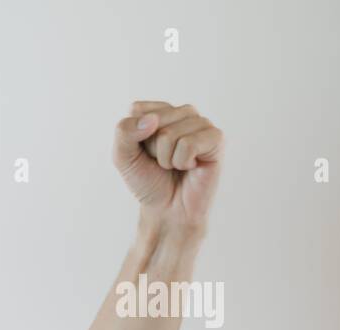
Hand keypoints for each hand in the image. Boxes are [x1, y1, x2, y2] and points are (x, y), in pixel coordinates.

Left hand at [113, 101, 224, 232]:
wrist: (167, 209)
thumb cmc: (147, 181)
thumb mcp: (123, 158)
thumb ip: (124, 132)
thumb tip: (151, 120)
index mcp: (159, 112)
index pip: (137, 110)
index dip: (133, 138)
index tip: (143, 153)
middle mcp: (181, 113)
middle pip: (154, 121)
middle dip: (151, 149)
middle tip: (161, 163)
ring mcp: (200, 123)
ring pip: (170, 134)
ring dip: (166, 159)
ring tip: (175, 166)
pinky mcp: (215, 137)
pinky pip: (189, 144)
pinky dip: (182, 161)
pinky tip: (190, 166)